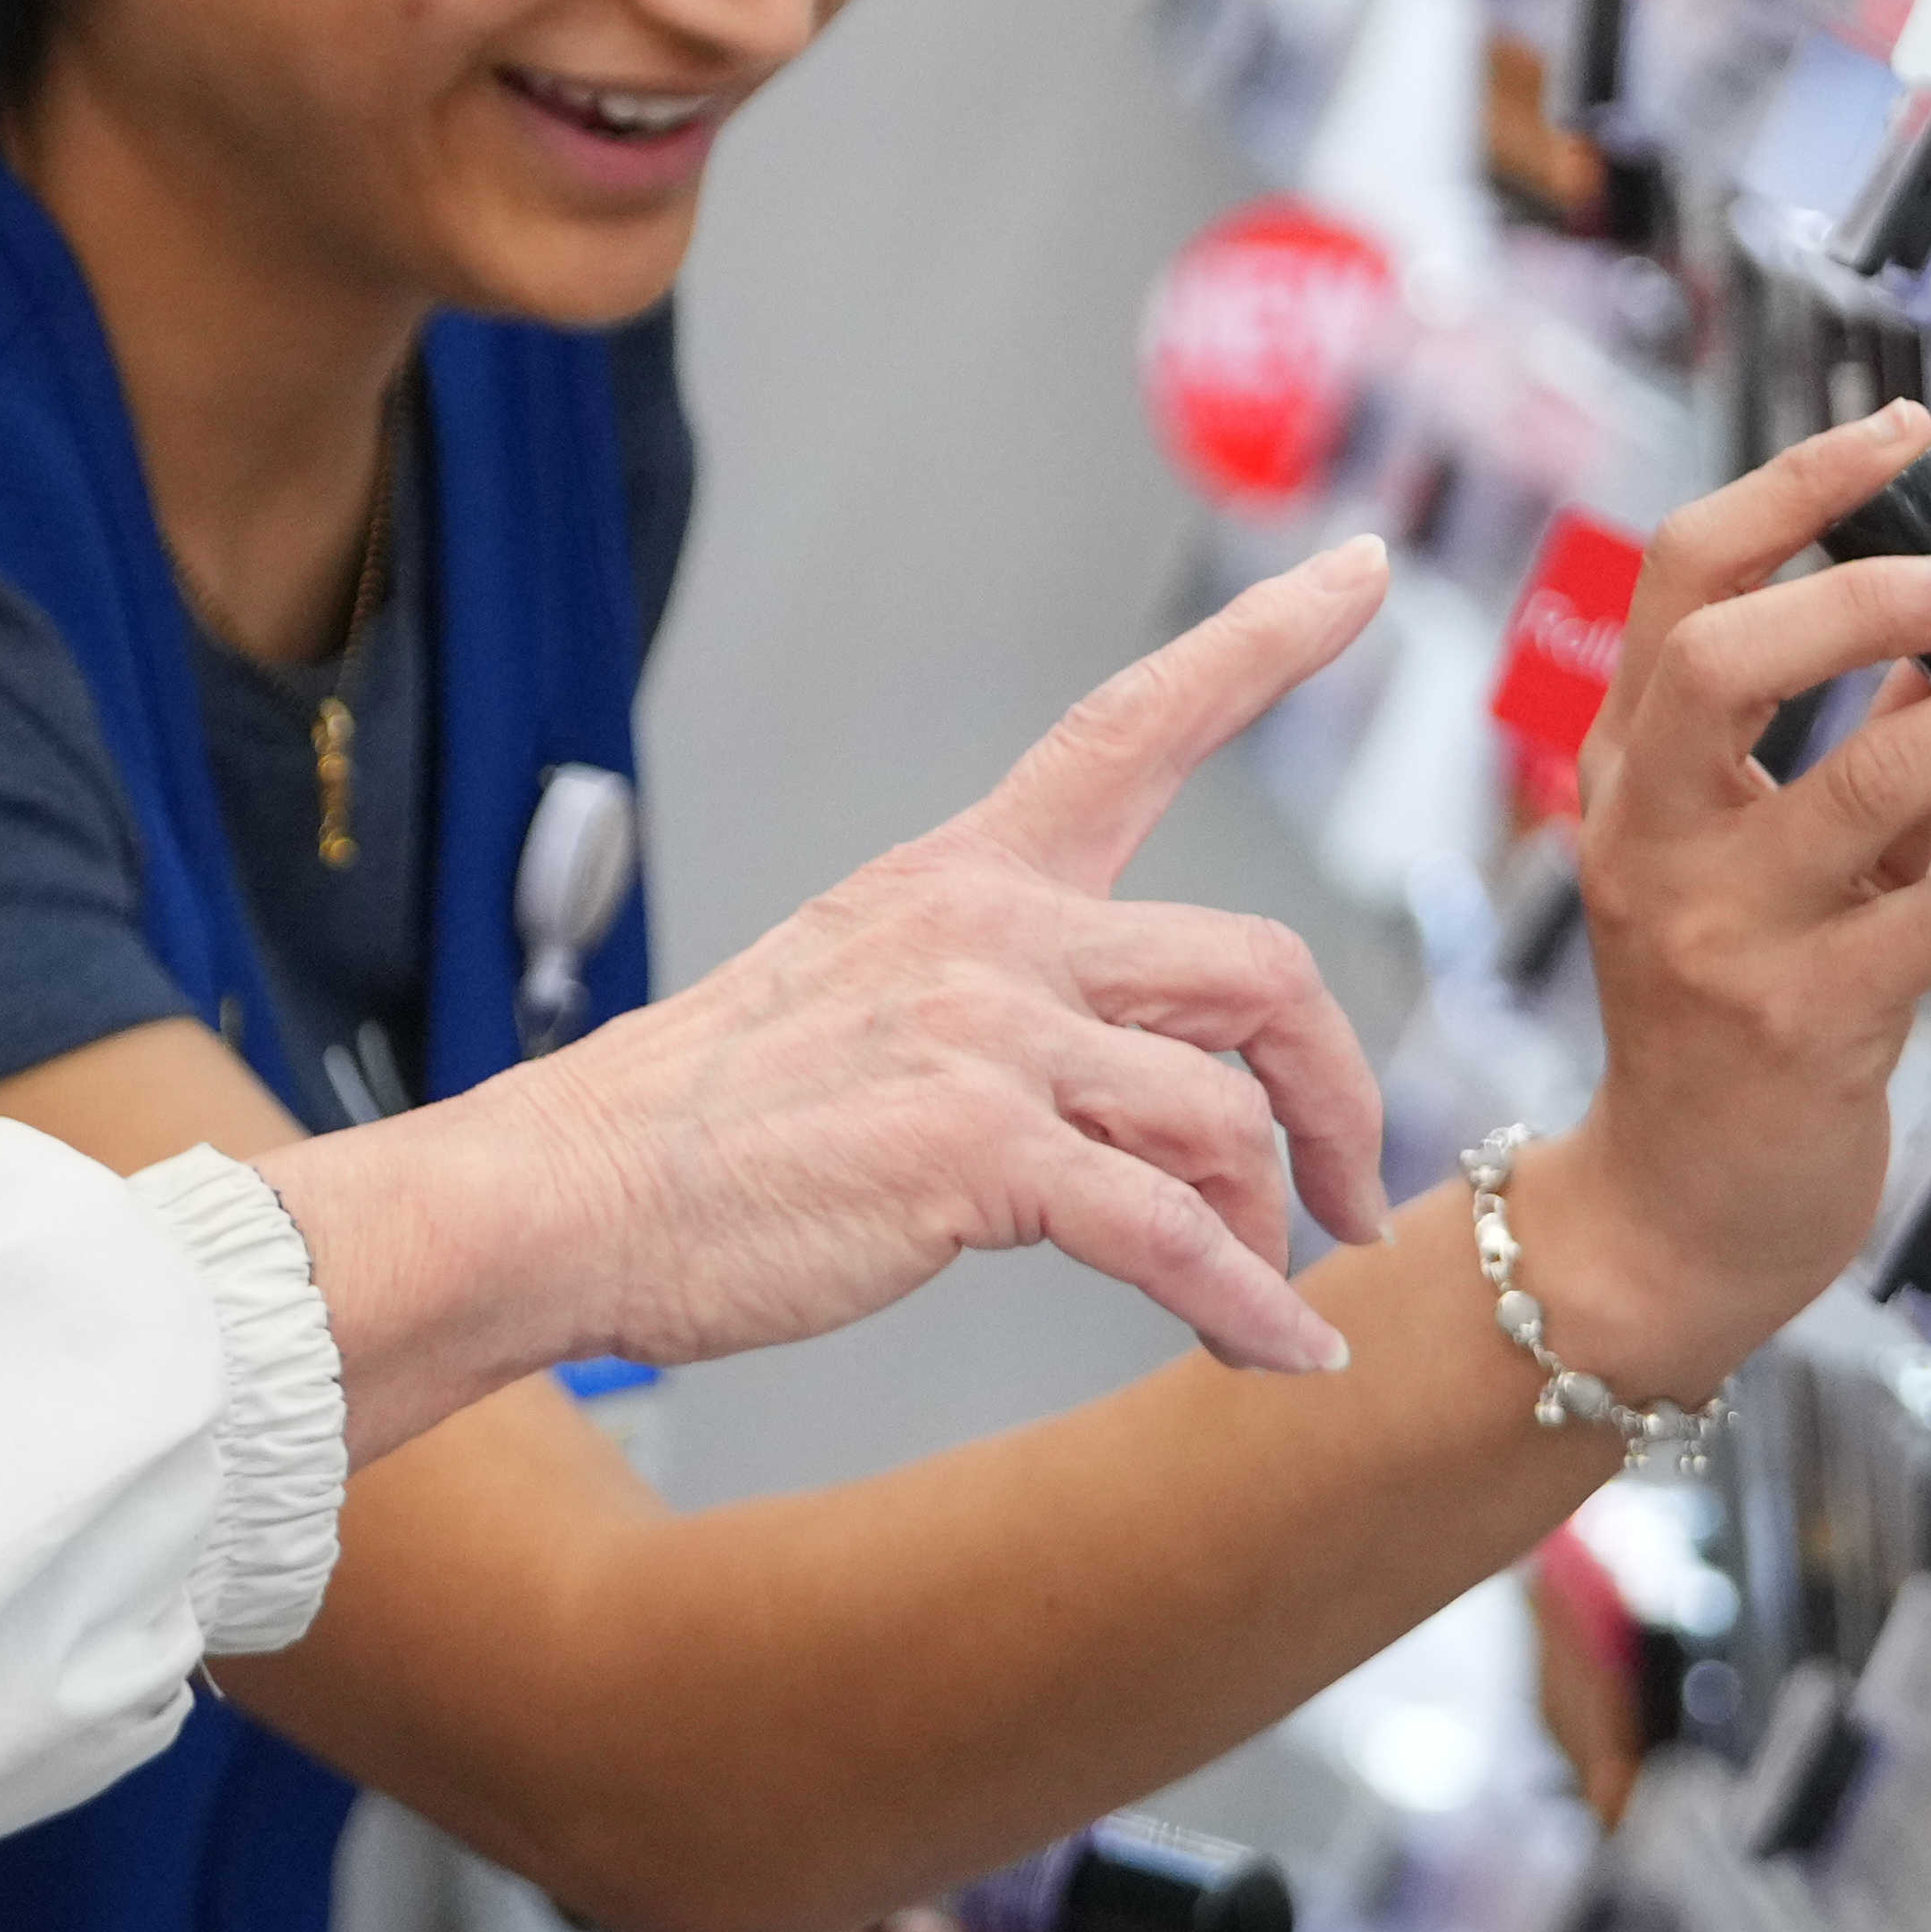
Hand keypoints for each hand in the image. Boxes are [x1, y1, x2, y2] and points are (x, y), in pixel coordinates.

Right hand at [261, 542, 1397, 1457]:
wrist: (564, 1197)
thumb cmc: (696, 1130)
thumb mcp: (852, 998)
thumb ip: (995, 1006)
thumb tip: (1137, 1091)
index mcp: (959, 876)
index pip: (1133, 724)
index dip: (1264, 642)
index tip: (1366, 575)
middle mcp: (986, 932)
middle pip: (1254, 965)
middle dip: (1336, 1085)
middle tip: (1352, 1187)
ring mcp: (982, 1038)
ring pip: (1223, 1111)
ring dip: (1275, 1224)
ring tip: (1275, 1294)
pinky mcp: (975, 1156)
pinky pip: (1171, 1236)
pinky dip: (1247, 1309)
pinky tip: (1279, 1357)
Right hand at [1523, 405, 1930, 1404]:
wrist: (1670, 1213)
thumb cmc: (1717, 1030)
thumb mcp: (1751, 865)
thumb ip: (1840, 753)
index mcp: (1632, 775)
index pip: (1681, 581)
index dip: (1792, 491)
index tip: (1897, 435)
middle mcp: (1657, 837)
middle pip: (1727, 653)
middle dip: (1870, 588)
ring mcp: (1722, 931)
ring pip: (1868, 775)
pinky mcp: (1809, 1020)